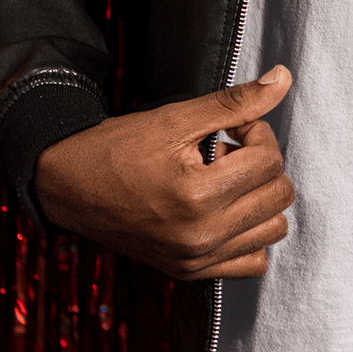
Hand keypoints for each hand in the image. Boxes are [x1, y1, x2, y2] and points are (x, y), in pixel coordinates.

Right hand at [34, 67, 294, 279]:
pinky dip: (250, 235)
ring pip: (274, 228)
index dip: (256, 133)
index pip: (269, 160)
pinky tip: (226, 210)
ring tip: (222, 181)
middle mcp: (201, 236)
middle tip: (224, 153)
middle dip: (260, 164)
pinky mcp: (191, 273)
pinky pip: (254, 261)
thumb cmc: (118, 148)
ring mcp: (197, 260)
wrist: (69, 186)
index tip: (231, 129)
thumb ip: (235, 101)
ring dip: (258, 198)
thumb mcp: (177, 118)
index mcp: (196, 195)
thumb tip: (283, 78)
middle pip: (279, 193)